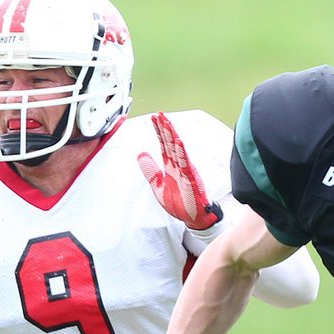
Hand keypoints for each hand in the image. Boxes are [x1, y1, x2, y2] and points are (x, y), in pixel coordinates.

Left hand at [138, 112, 222, 229]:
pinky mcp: (191, 180)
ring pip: (178, 150)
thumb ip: (150, 170)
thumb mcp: (157, 186)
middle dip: (165, 129)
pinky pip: (186, 164)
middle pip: (171, 143)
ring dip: (172, 136)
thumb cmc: (179, 203)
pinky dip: (182, 153)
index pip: (164, 145)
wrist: (192, 218)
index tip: (154, 118)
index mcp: (171, 166)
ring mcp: (186, 171)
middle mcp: (179, 166)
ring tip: (167, 124)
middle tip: (159, 114)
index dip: (159, 131)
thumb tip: (140, 154)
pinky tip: (178, 142)